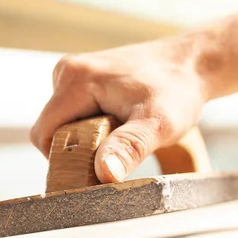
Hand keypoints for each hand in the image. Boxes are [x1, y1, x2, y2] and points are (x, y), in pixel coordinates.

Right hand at [30, 38, 209, 182]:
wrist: (193, 64)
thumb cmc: (178, 91)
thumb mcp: (158, 124)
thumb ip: (129, 147)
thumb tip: (103, 172)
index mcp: (74, 79)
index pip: (44, 135)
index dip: (64, 161)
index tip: (96, 170)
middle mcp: (67, 71)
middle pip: (54, 130)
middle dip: (80, 149)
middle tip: (120, 151)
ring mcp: (76, 73)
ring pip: (65, 123)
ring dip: (89, 139)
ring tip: (126, 132)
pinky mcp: (86, 78)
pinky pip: (77, 113)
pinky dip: (95, 126)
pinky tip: (123, 122)